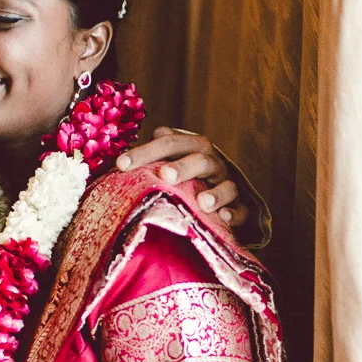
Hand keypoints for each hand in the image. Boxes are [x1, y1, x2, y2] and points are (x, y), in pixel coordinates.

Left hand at [116, 126, 250, 226]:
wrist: (220, 191)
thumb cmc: (185, 174)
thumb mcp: (170, 159)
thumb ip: (154, 152)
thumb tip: (129, 148)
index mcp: (193, 147)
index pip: (169, 143)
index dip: (146, 152)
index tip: (121, 165)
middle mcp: (213, 163)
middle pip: (200, 160)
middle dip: (183, 167)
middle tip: (165, 176)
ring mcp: (227, 185)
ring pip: (227, 186)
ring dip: (215, 194)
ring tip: (202, 203)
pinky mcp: (239, 207)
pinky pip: (241, 210)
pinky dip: (234, 213)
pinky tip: (223, 218)